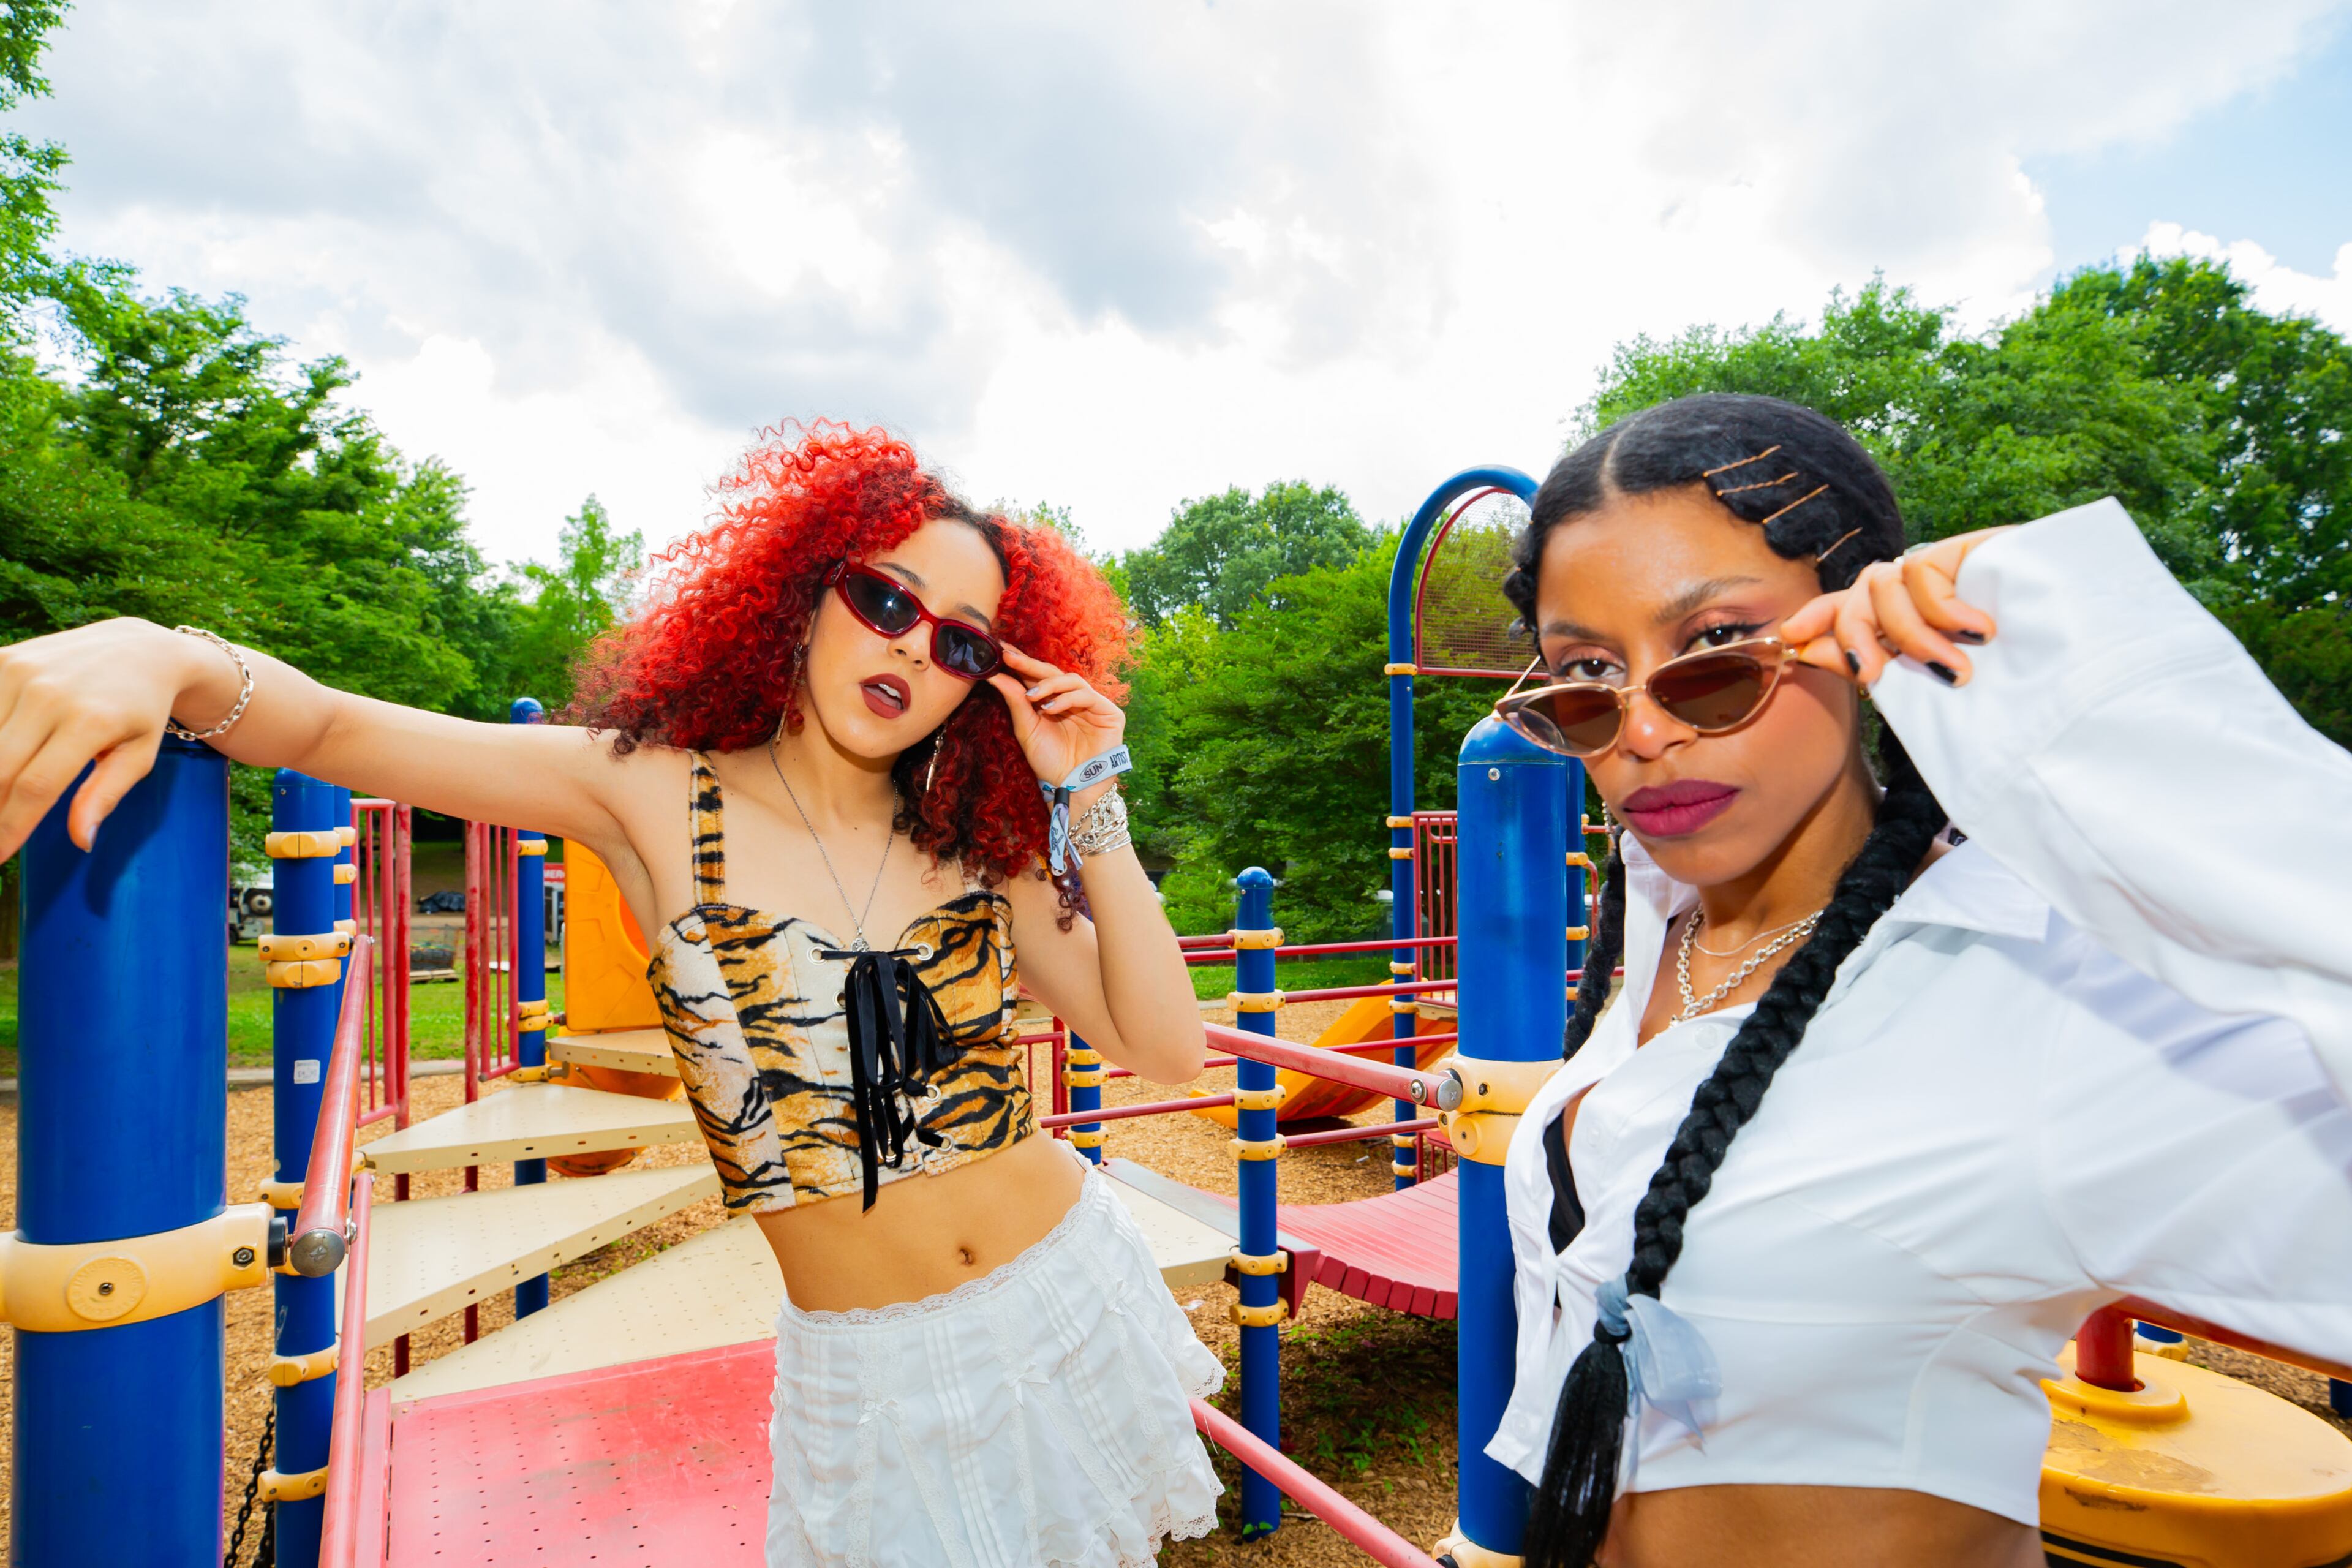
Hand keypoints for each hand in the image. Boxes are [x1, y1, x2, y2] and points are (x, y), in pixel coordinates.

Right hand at [0, 618, 212, 856]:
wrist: (140, 649)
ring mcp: (19, 672)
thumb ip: (105, 796)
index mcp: (88, 721)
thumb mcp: (138, 755)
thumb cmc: (141, 712)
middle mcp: (49, 694)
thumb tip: (82, 841)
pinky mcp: (2, 658)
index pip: (35, 787)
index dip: (10, 827)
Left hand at [988, 645, 1125, 801]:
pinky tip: (1049, 708)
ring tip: (1031, 695)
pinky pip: (1087, 695)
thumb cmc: (1048, 762)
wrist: (1070, 787)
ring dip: (1048, 684)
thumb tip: (996, 675)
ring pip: (1071, 679)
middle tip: (1010, 656)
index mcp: (1052, 702)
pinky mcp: (1109, 712)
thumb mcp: (1027, 729)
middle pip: (1052, 673)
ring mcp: (1092, 704)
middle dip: (1030, 664)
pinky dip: (1066, 699)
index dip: (1021, 662)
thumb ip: (1015, 701)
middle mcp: (1072, 700)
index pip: (1037, 676)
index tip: (1000, 649)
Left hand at [1782, 528, 2013, 686]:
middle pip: (1855, 598)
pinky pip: (1920, 572)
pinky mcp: (1965, 548)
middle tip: (1874, 680)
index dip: (1816, 618)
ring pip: (1881, 585)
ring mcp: (1942, 567)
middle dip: (1851, 640)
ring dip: (1910, 638)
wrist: (2093, 651)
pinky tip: (1979, 632)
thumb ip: (1884, 669)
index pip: (1847, 608)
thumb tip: (1809, 655)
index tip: (1788, 639)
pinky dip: (1941, 609)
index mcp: (1904, 621)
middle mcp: (1915, 591)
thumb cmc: (2016, 683)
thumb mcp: (1939, 685)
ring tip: (1955, 671)